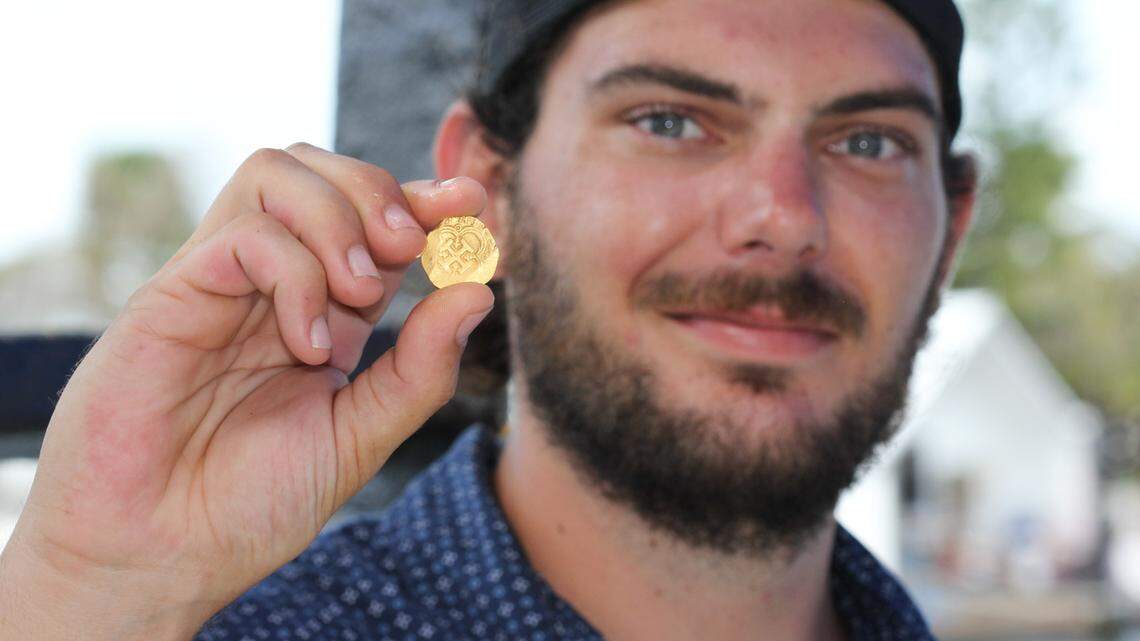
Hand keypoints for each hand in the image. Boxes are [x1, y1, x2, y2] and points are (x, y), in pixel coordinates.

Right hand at [0, 144, 493, 638]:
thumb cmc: (252, 504)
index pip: (373, 222)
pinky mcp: (172, 293)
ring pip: (277, 172)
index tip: (471, 203)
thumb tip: (479, 291)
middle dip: (380, 191)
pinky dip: (294, 272)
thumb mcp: (362, 436)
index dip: (425, 200)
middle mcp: (272, 285)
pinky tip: (305, 342)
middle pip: (323, 169)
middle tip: (406, 248)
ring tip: (359, 295)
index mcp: (324, 312)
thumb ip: (421, 369)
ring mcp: (221, 282)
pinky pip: (244, 234)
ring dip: (338, 217)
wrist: (158, 556)